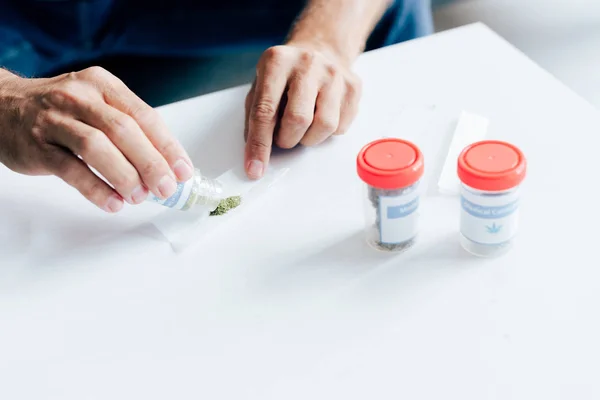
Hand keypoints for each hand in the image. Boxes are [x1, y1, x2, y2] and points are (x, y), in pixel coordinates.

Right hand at [0, 67, 193, 212]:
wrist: (1, 105)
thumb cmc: (62, 110)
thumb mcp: (97, 105)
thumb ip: (130, 129)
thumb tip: (168, 166)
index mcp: (103, 85)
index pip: (144, 115)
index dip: (168, 146)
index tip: (184, 170)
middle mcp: (80, 97)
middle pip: (124, 130)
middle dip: (151, 163)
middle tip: (167, 188)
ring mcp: (55, 120)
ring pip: (96, 147)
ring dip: (125, 175)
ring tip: (140, 197)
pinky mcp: (36, 145)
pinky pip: (70, 169)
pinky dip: (95, 188)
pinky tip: (113, 202)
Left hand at [244, 42, 361, 178]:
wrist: (320, 49)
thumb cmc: (285, 75)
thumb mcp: (260, 86)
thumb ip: (255, 118)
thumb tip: (255, 157)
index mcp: (276, 61)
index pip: (265, 111)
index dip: (259, 145)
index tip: (255, 169)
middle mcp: (307, 63)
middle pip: (298, 119)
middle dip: (287, 140)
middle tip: (283, 138)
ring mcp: (334, 74)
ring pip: (324, 126)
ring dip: (308, 139)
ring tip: (302, 128)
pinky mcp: (353, 86)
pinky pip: (341, 127)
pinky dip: (326, 132)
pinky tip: (319, 116)